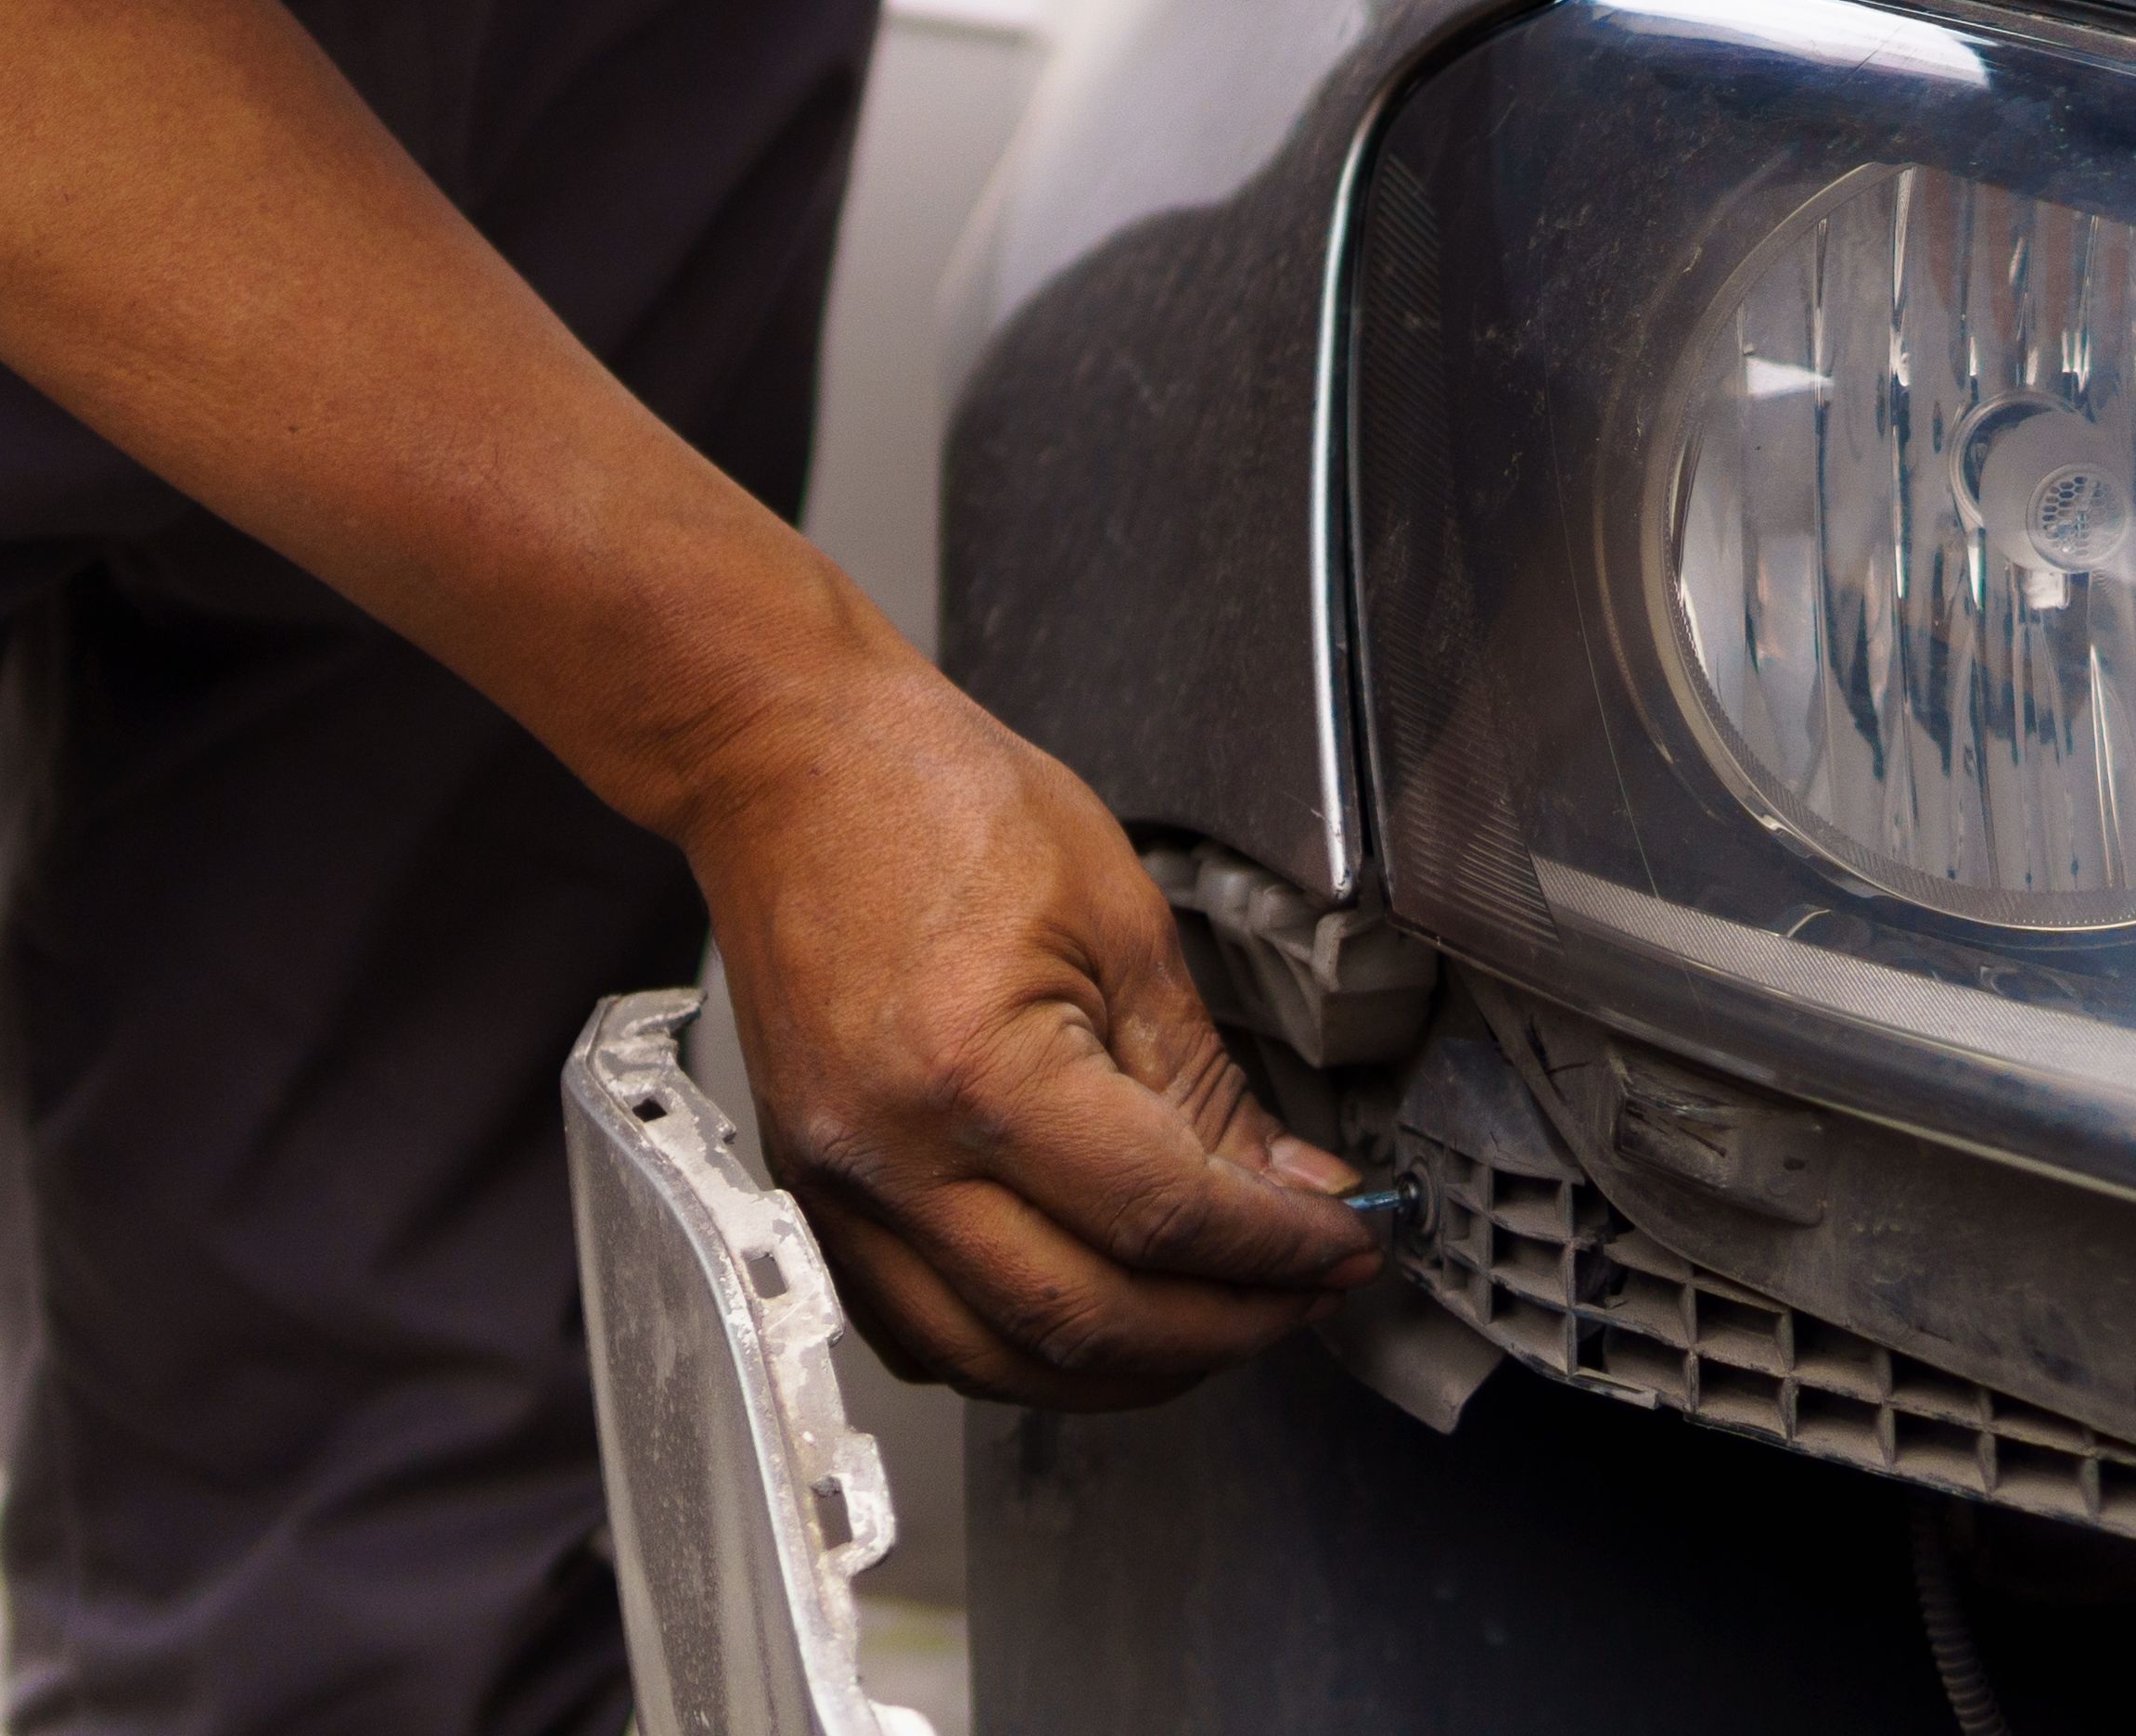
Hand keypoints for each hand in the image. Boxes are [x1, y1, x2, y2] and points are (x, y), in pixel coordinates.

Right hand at [683, 655, 1377, 1407]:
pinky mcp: (814, 1194)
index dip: (1277, 1249)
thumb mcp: (1121, 918)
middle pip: (1087, 1321)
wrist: (792, 766)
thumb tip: (1285, 1185)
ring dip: (1133, 1368)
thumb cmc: (935, 799)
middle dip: (1227, 1326)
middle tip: (1307, 1290)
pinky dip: (1023, 1355)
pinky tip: (1096, 1323)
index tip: (1343, 1242)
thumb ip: (1205, 1078)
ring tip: (1223, 1318)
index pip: (1162, 1218)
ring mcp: (840, 1189)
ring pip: (1001, 1362)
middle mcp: (893, 1156)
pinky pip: (924, 1334)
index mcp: (977, 1072)